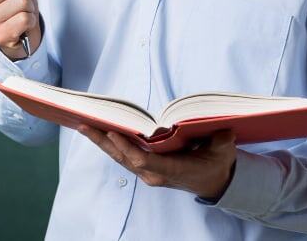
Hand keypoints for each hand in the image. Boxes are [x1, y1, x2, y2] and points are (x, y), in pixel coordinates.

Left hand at [78, 126, 237, 200]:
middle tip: (84, 124)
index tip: (112, 132)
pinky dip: (110, 144)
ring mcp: (148, 173)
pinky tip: (97, 131)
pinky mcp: (145, 169)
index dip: (126, 147)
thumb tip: (218, 128)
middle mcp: (155, 175)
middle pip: (124, 158)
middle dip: (103, 141)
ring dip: (101, 141)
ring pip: (120, 157)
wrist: (215, 181)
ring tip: (83, 125)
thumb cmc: (217, 163)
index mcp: (172, 170)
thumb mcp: (223, 150)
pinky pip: (123, 156)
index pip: (144, 161)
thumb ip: (220, 140)